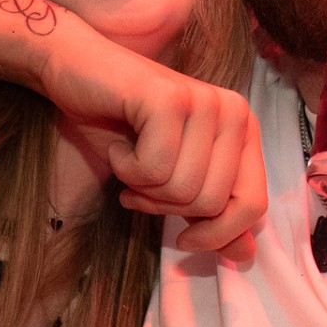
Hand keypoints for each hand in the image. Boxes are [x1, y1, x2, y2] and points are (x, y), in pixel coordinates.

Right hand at [0, 0, 264, 260]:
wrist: (73, 69)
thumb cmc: (122, 126)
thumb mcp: (172, 180)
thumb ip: (212, 216)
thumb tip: (243, 257)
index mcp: (244, 130)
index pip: (253, 205)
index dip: (217, 234)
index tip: (183, 236)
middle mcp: (234, 111)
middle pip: (211, 204)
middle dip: (165, 206)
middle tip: (140, 180)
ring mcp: (203, 101)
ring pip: (182, 191)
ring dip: (142, 187)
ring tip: (130, 158)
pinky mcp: (168, 99)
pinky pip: (153, 170)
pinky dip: (125, 169)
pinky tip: (119, 144)